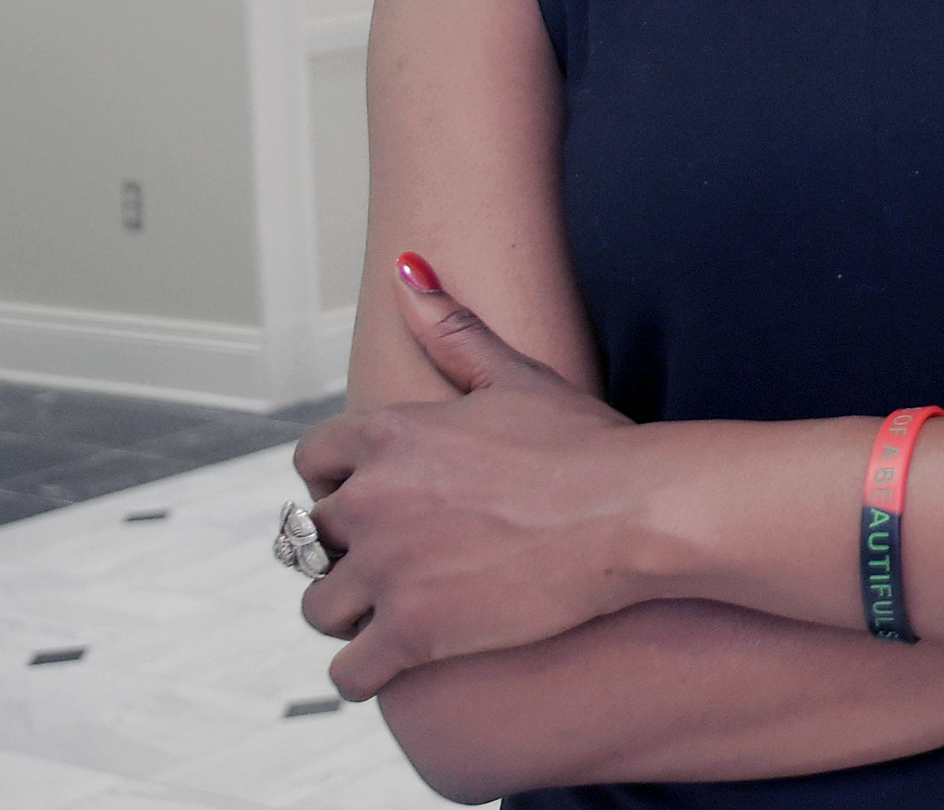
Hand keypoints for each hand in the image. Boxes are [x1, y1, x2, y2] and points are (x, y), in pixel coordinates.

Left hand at [293, 256, 648, 700]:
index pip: (313, 462)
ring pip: (319, 607)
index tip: (369, 501)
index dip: (336, 483)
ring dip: (347, 613)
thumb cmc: (584, 441)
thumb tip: (407, 269)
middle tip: (392, 561)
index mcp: (388, 435)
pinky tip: (392, 665)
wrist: (631, 511)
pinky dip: (362, 674)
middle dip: (343, 550)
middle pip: (312, 537)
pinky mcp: (411, 634)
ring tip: (386, 615)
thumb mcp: (514, 375)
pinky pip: (349, 670)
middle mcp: (371, 500)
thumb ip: (450, 328)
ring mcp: (387, 570)